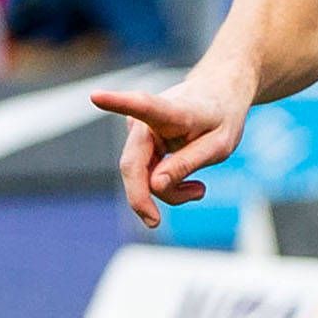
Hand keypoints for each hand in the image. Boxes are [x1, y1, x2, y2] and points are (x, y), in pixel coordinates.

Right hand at [96, 72, 250, 226]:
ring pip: (140, 175)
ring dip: (167, 192)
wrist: (217, 99)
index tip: (96, 96)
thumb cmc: (221, 118)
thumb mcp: (220, 145)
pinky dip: (166, 187)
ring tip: (198, 190)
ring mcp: (139, 132)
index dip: (119, 103)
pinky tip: (190, 186)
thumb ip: (188, 163)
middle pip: (133, 164)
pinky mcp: (138, 145)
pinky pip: (146, 176)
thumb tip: (155, 184)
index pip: (144, 106)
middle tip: (154, 222)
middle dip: (142, 197)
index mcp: (173, 110)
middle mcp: (147, 119)